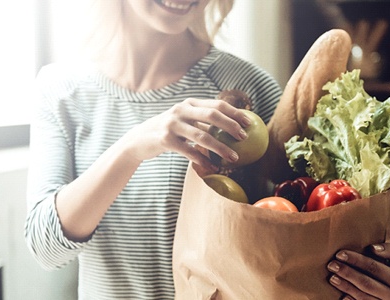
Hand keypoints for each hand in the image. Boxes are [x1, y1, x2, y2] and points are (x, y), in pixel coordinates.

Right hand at [122, 98, 249, 169]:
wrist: (139, 140)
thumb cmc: (169, 131)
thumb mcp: (184, 120)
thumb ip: (202, 120)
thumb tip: (232, 127)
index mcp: (189, 103)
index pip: (217, 104)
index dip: (235, 113)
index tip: (250, 123)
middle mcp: (181, 110)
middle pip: (212, 115)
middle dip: (231, 126)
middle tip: (244, 138)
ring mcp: (172, 124)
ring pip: (202, 136)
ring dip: (221, 148)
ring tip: (234, 158)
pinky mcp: (165, 140)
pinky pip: (189, 151)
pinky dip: (202, 160)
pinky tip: (213, 167)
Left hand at [327, 243, 389, 299]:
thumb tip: (373, 247)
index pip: (375, 268)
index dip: (356, 260)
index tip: (341, 254)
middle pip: (366, 284)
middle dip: (347, 273)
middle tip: (332, 265)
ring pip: (363, 297)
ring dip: (346, 287)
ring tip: (332, 278)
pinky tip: (342, 295)